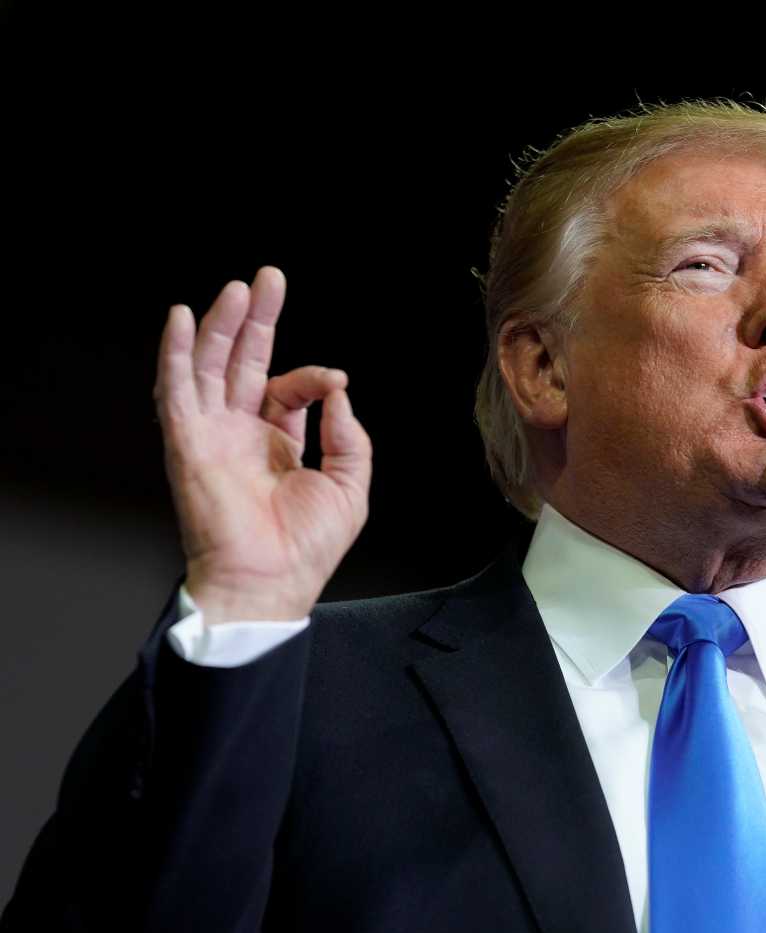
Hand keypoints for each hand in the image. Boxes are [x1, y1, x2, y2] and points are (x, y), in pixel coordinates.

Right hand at [154, 267, 372, 624]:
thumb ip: (348, 436)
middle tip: (268, 279)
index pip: (288, 390)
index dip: (311, 376)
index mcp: (276, 444)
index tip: (333, 379)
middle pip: (243, 363)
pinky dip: (178, 354)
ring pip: (210, 367)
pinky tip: (184, 319)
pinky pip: (176, 390)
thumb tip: (338, 391)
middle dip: (255, 320)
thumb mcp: (349, 484)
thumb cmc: (306, 547)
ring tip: (237, 289)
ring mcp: (211, 435)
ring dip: (220, 326)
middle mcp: (240, 434)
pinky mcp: (188, 442)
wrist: (271, 582)